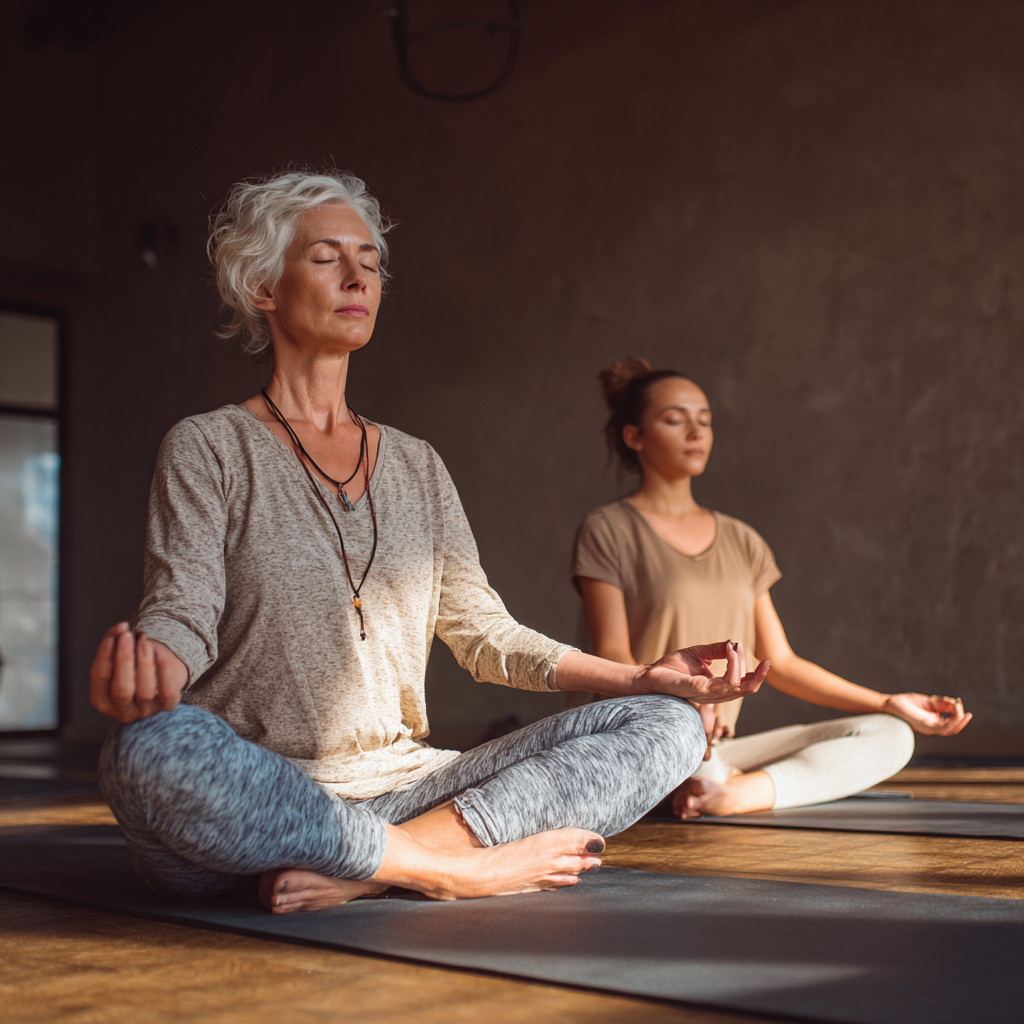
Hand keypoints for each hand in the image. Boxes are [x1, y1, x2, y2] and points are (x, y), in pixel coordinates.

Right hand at [89, 622, 187, 723]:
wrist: (160, 678)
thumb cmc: (132, 666)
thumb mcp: (117, 657)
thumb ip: (113, 641)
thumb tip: (119, 628)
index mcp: (102, 700)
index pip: (99, 677)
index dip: (106, 652)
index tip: (114, 632)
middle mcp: (122, 711)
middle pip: (121, 689)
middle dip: (124, 659)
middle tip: (127, 635)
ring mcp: (145, 711)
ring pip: (144, 691)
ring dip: (144, 662)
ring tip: (144, 641)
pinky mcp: (167, 706)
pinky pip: (167, 691)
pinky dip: (163, 670)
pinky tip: (160, 652)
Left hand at [638, 640, 768, 704]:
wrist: (652, 673)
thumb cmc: (673, 666)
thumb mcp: (699, 654)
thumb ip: (717, 650)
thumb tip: (733, 643)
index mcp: (718, 687)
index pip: (744, 686)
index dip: (757, 676)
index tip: (766, 661)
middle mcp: (716, 694)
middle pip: (746, 689)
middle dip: (757, 675)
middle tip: (765, 661)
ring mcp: (709, 694)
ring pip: (738, 685)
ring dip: (741, 664)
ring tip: (736, 647)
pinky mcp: (700, 690)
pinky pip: (725, 682)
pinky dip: (732, 664)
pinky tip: (730, 650)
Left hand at [883, 692, 971, 735]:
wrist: (891, 703)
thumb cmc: (907, 702)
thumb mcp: (929, 701)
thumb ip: (942, 703)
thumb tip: (957, 704)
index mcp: (934, 720)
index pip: (950, 721)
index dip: (958, 713)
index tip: (958, 702)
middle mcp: (932, 726)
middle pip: (952, 728)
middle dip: (961, 721)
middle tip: (968, 714)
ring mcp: (928, 728)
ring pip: (948, 730)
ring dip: (959, 724)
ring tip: (967, 716)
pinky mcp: (924, 727)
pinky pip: (941, 728)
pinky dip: (950, 723)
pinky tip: (957, 717)